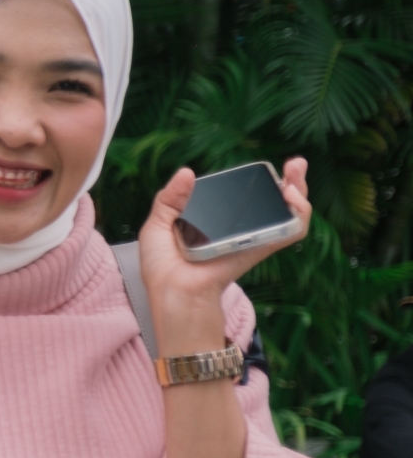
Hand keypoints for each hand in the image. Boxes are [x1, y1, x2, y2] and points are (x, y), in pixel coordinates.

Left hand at [139, 159, 309, 355]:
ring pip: (289, 214)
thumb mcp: (157, 227)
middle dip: (292, 181)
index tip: (264, 169)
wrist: (174, 293)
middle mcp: (238, 231)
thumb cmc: (162, 270)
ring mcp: (252, 240)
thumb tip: (188, 172)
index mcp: (214, 224)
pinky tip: (294, 199)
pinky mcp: (260, 249)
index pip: (243, 199)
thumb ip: (169, 199)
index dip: (258, 182)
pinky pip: (289, 232)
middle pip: (274, 203)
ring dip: (300, 192)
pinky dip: (299, 215)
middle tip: (295, 164)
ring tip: (295, 175)